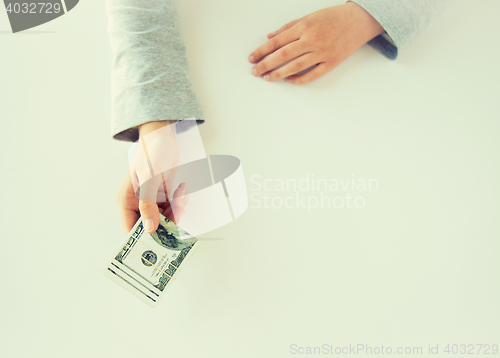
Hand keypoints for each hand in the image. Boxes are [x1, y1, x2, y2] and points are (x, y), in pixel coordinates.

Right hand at [115, 121, 188, 233]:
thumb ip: (148, 204)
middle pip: (151, 225)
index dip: (142, 238)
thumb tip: (149, 228)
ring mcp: (150, 200)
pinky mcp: (162, 195)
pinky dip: (179, 202)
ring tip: (181, 196)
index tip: (158, 243)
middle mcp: (137, 203)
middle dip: (166, 222)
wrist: (163, 137)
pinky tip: (181, 189)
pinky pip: (172, 208)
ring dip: (176, 211)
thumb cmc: (151, 153)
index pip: (130, 228)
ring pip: (164, 218)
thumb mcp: (150, 179)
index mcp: (126, 200)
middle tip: (178, 213)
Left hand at [248, 2, 383, 83]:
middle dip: (266, 64)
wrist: (359, 20)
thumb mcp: (309, 16)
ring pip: (295, 66)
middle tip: (255, 71)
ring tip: (268, 78)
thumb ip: (288, 28)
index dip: (262, 51)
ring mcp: (322, 52)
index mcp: (304, 26)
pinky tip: (289, 80)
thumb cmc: (333, 17)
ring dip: (279, 74)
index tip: (252, 58)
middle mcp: (312, 40)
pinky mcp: (332, 62)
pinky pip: (312, 74)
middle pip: (282, 55)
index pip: (277, 42)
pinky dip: (299, 79)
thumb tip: (270, 37)